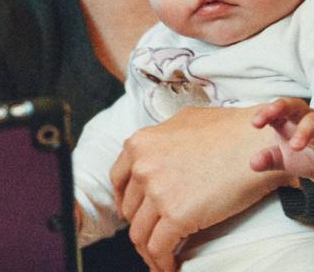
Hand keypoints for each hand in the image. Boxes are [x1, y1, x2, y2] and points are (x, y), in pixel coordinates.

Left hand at [109, 105, 289, 271]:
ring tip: (161, 259)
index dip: (125, 200)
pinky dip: (162, 262)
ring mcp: (156, 191)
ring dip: (148, 250)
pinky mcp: (176, 214)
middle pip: (129, 208)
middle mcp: (141, 167)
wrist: (259, 143)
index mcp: (139, 144)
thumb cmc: (231, 130)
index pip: (118, 180)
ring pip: (139, 232)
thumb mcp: (185, 120)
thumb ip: (164, 136)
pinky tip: (170, 267)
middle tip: (154, 236)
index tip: (134, 212)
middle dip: (141, 225)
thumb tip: (161, 148)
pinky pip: (158, 247)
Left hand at [250, 97, 313, 177]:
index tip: (255, 123)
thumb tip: (254, 163)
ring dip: (304, 131)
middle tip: (272, 116)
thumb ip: (269, 159)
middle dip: (281, 107)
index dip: (265, 113)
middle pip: (294, 104)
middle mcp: (306, 117)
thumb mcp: (284, 160)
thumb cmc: (304, 156)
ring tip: (295, 146)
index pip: (275, 111)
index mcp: (289, 119)